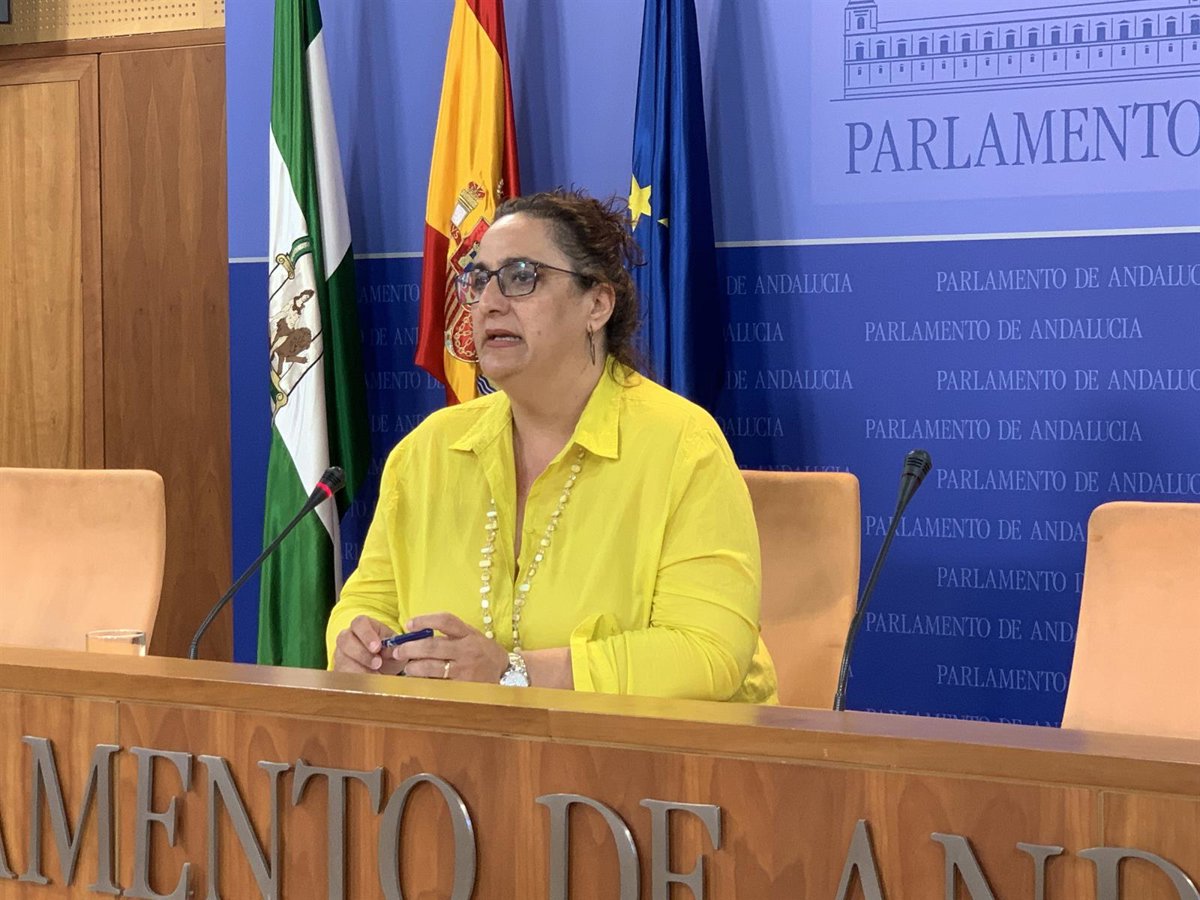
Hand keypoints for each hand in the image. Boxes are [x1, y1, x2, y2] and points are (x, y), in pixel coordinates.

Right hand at [332, 615, 404, 674]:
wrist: (382, 669)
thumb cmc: (388, 653)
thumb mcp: (394, 648)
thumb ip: (393, 648)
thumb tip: (393, 651)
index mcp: (363, 625)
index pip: (359, 623)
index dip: (367, 634)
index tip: (377, 647)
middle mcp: (347, 636)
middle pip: (346, 640)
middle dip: (362, 653)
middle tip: (377, 663)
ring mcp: (340, 653)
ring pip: (342, 659)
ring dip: (360, 669)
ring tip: (376, 675)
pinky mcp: (338, 668)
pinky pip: (342, 674)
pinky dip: (356, 679)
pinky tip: (369, 682)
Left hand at [389, 612, 507, 682]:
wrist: (507, 673)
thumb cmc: (483, 652)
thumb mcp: (472, 636)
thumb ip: (450, 633)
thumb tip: (417, 634)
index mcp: (468, 634)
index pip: (446, 620)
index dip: (425, 620)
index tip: (409, 623)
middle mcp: (466, 650)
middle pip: (433, 646)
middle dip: (410, 648)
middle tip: (397, 651)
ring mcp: (464, 670)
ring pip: (432, 668)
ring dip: (414, 667)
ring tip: (407, 668)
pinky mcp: (463, 687)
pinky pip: (438, 684)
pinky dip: (425, 682)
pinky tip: (418, 682)